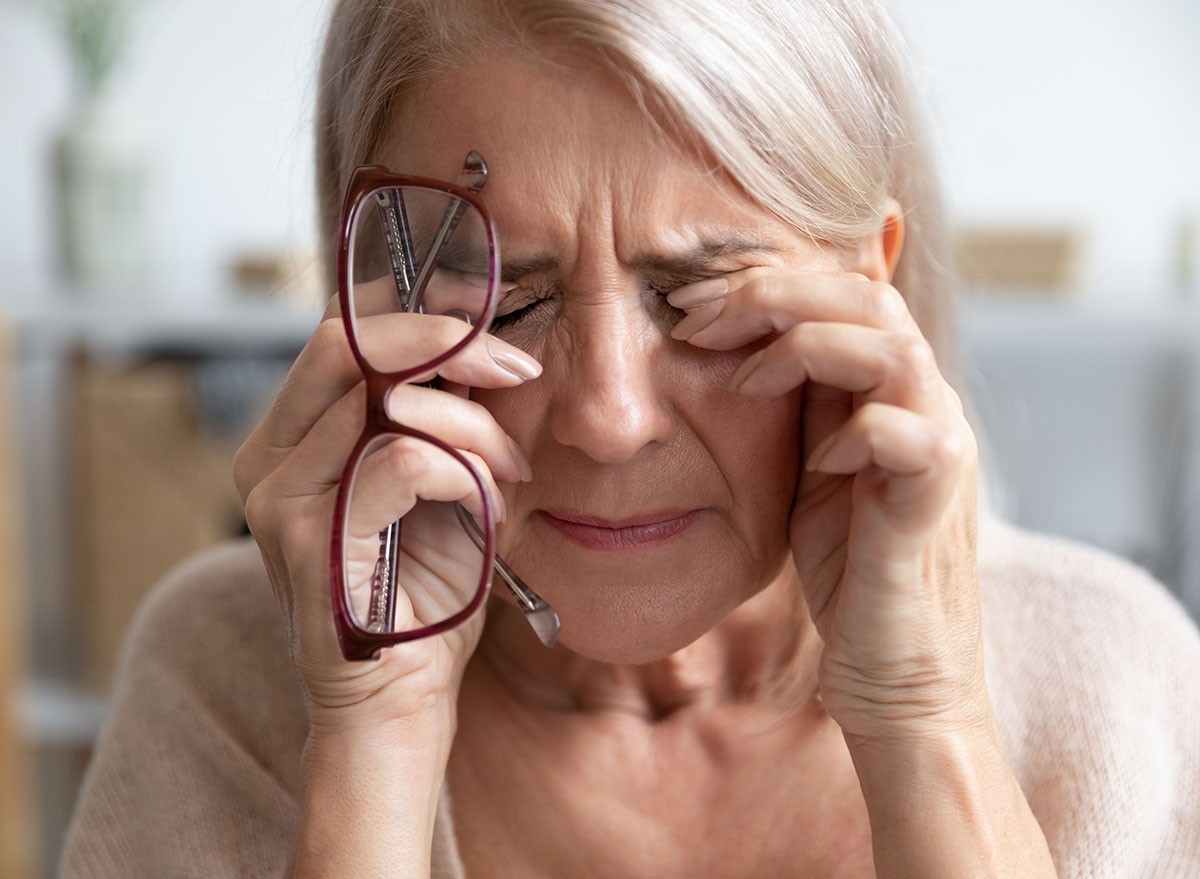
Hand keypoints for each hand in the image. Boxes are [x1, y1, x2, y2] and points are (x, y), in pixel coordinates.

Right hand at [233, 277, 540, 734]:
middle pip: (347, 342)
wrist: (399, 703)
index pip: (341, 333)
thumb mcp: (438, 484)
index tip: (488, 322)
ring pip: (386, 401)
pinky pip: (404, 461)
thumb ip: (439, 417)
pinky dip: (465, 472)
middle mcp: (269, 459)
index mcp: (293, 438)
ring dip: (474, 427)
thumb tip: (480, 343)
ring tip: (509, 472)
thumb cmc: (423, 592)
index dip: (417, 313)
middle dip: (448, 343)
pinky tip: (488, 508)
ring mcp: (279, 498)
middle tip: (516, 369)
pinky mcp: (309, 540)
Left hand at [670, 266, 981, 743]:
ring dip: (804, 346)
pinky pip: (905, 435)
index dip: (767, 283)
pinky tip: (816, 458)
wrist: (896, 669)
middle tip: (696, 318)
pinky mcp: (933, 503)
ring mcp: (939, 448)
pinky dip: (853, 431)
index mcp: (893, 388)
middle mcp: (926, 403)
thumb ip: (798, 402)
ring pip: (890, 346)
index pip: (845, 290)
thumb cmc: (849, 567)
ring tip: (742, 377)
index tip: (690, 303)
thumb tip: (734, 341)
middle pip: (867, 296)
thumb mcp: (809, 466)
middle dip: (772, 294)